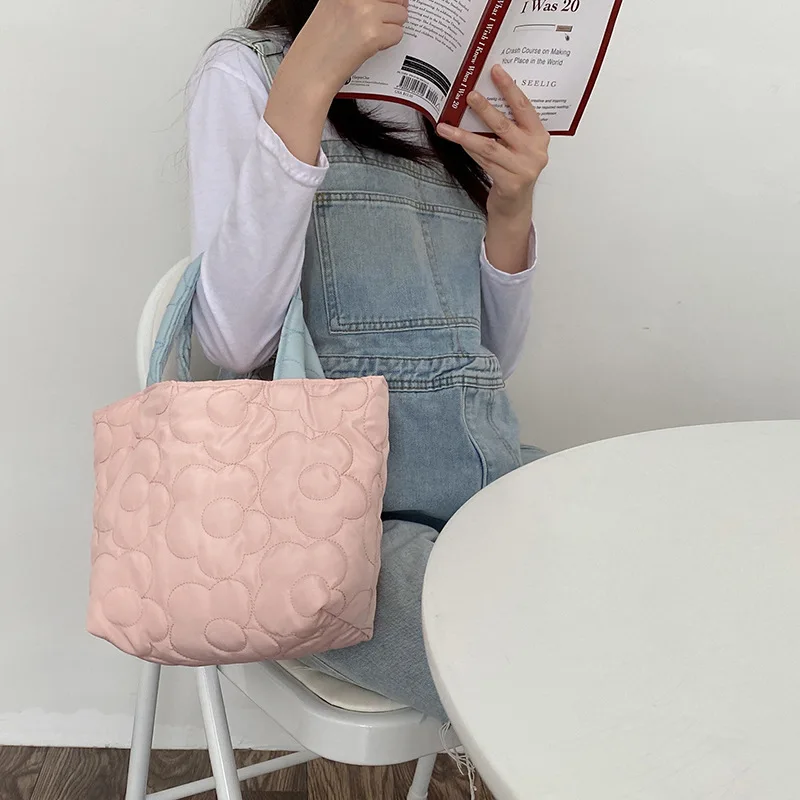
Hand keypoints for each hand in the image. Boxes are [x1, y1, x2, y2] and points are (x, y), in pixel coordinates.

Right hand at [291, 0, 408, 98]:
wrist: (309, 70)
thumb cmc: (317, 45)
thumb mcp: (332, 7)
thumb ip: (358, 1)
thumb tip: (389, 0)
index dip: (384, 1)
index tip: (383, 6)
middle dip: (391, 11)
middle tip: (377, 25)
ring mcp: (365, 12)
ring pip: (400, 14)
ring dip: (391, 28)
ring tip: (370, 37)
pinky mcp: (373, 33)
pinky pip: (398, 33)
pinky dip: (388, 44)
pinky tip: (370, 47)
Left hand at [437, 65, 549, 219]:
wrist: (515, 205)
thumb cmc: (514, 171)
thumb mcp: (518, 146)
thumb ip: (510, 127)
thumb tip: (482, 99)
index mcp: (540, 136)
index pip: (524, 107)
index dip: (510, 88)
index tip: (496, 71)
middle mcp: (535, 152)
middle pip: (505, 125)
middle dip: (485, 108)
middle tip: (469, 95)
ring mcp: (523, 169)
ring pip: (489, 146)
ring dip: (465, 134)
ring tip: (447, 126)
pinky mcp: (510, 184)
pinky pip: (484, 162)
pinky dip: (469, 150)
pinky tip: (456, 141)